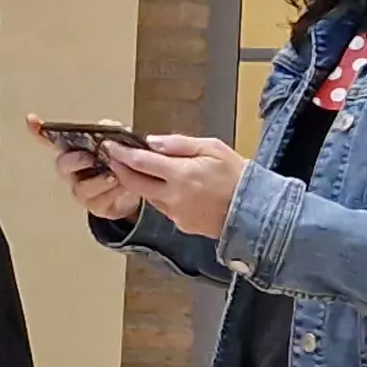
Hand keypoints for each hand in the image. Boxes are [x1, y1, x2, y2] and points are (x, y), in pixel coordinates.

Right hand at [32, 116, 146, 222]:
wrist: (135, 191)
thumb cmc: (119, 164)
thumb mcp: (119, 143)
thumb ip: (112, 132)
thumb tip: (108, 125)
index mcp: (75, 151)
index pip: (53, 140)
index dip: (39, 131)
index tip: (31, 120)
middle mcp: (72, 171)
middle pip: (62, 165)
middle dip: (76, 160)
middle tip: (90, 158)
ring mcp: (81, 190)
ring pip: (81, 188)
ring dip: (99, 181)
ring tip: (115, 176)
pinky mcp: (94, 206)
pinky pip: (98, 201)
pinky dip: (112, 193)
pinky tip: (122, 187)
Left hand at [102, 132, 248, 237]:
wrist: (256, 211)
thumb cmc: (238, 175)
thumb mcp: (213, 148)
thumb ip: (179, 144)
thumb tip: (152, 141)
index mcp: (181, 175)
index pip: (141, 163)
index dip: (121, 154)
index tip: (110, 146)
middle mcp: (174, 197)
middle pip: (135, 184)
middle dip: (121, 170)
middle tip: (114, 158)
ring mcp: (176, 214)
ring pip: (149, 196)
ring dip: (143, 183)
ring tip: (146, 169)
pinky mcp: (182, 225)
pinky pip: (164, 207)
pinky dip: (161, 195)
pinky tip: (172, 187)